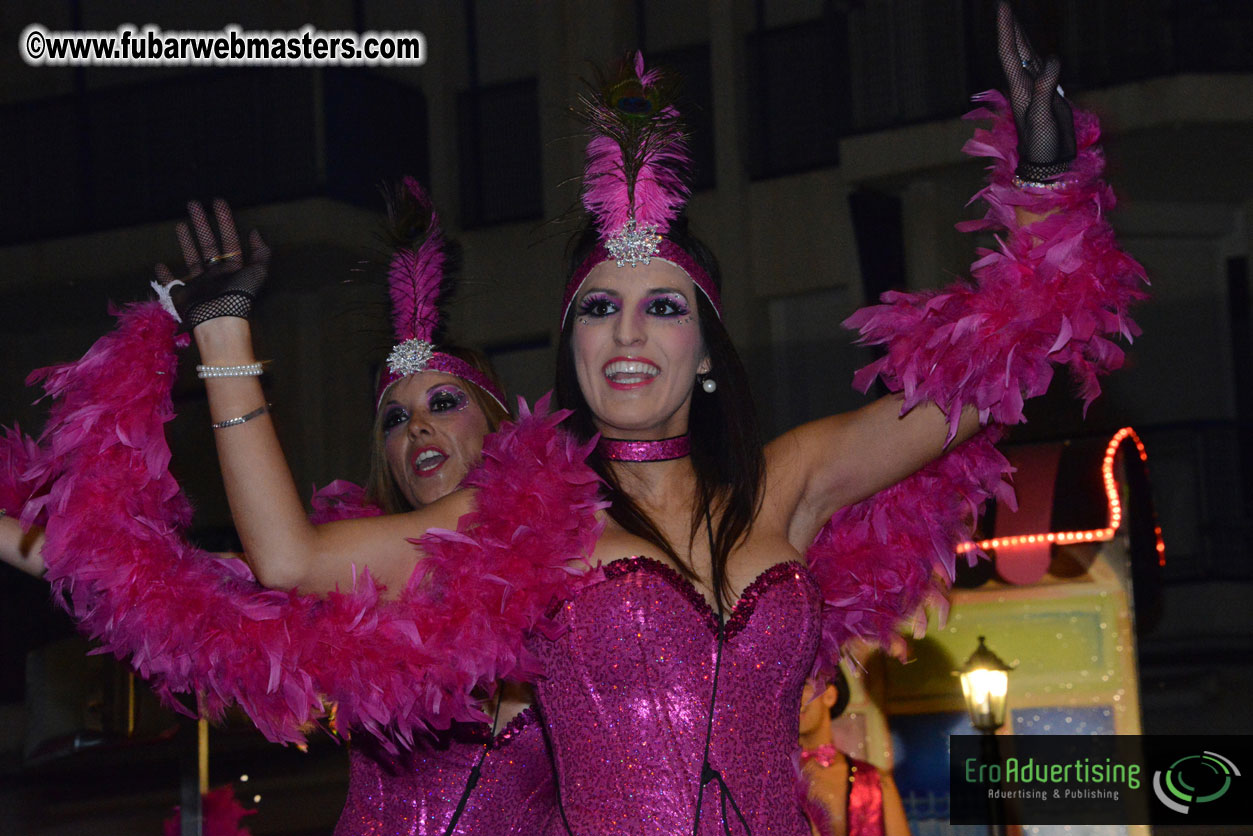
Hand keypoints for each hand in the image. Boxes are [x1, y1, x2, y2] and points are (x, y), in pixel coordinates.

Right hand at [155, 199, 269, 329]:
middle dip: (201, 223)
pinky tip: (159, 265)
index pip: (228, 238)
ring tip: (180, 224)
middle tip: (193, 204)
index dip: (224, 220)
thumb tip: (256, 232)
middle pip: (207, 243)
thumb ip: (260, 253)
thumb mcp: (257, 273)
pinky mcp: (184, 295)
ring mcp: (200, 283)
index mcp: (232, 267)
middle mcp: (216, 273)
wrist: (219, 321)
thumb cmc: (238, 297)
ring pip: (191, 257)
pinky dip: (166, 276)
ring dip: (186, 241)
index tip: (218, 202)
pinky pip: (172, 284)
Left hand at [996, 1, 1075, 178]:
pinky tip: (1035, 48)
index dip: (1007, 28)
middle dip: (1010, 26)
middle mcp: (1024, 84)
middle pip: (1015, 49)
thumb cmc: (1043, 144)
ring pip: (1026, 56)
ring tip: (1013, 18)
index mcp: (1019, 87)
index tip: (1003, 6)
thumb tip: (1052, 60)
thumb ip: (1046, 88)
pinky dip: (1037, 53)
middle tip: (1004, 5)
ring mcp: (1036, 89)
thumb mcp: (1043, 117)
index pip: (1009, 52)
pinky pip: (1041, 67)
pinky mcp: (1048, 94)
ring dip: (1020, 36)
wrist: (1049, 162)